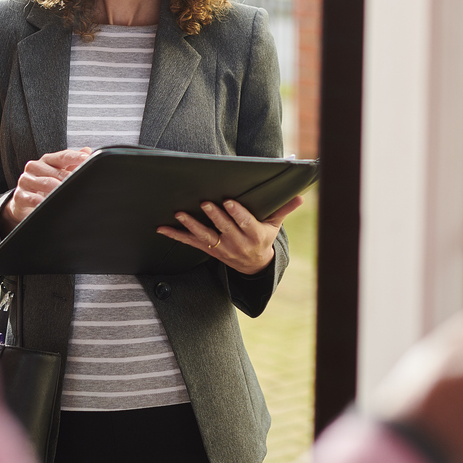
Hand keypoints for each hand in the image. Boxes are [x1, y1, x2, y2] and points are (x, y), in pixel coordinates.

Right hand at [1, 148, 92, 229]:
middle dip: (69, 178)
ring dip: (57, 188)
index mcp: (47, 160)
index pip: (62, 156)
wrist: (24, 202)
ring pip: (45, 183)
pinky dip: (38, 200)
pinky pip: (30, 197)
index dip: (75, 157)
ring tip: (66, 193)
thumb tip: (88, 150)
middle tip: (80, 182)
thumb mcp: (59, 173)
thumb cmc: (44, 185)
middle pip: (56, 171)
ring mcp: (26, 180)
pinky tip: (45, 202)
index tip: (86, 158)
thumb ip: (73, 163)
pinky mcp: (19, 195)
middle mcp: (35, 167)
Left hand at [157, 196, 302, 274]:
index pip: (245, 223)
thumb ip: (283, 209)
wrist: (253, 266)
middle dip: (214, 216)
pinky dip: (176, 235)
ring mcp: (221, 248)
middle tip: (205, 203)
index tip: (229, 202)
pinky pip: (190, 243)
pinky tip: (162, 228)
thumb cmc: (263, 238)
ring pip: (205, 236)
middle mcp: (236, 243)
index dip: (237, 214)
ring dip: (192, 225)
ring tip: (180, 214)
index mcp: (254, 235)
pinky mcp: (209, 250)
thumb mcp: (274, 225)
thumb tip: (300, 196)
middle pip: (224, 228)